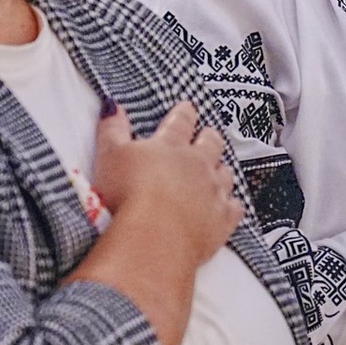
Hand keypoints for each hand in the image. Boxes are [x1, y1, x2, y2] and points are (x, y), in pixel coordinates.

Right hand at [91, 101, 241, 266]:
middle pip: (211, 144)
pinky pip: (235, 207)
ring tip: (219, 168)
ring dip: (222, 169)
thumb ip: (112, 129)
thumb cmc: (128, 196)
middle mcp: (198, 164)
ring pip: (226, 173)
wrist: (152, 237)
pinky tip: (230, 205)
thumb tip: (112, 107)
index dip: (184, 113)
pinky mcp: (223, 219)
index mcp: (170, 145)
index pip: (181, 122)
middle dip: (209, 137)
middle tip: (208, 133)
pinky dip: (233, 204)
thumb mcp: (110, 155)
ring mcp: (214, 191)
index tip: (187, 108)